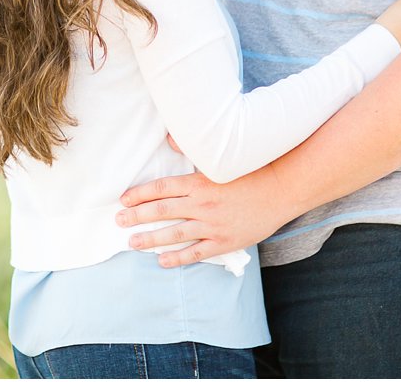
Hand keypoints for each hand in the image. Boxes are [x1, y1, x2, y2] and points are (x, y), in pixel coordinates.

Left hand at [115, 165, 290, 266]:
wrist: (281, 190)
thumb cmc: (251, 171)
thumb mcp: (221, 158)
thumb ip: (193, 150)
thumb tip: (170, 138)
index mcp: (199, 182)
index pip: (161, 188)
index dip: (140, 194)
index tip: (124, 200)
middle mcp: (202, 203)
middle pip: (161, 211)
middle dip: (137, 216)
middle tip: (119, 220)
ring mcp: (212, 225)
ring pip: (174, 234)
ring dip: (150, 238)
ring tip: (132, 242)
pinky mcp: (224, 241)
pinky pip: (195, 252)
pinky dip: (177, 258)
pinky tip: (162, 261)